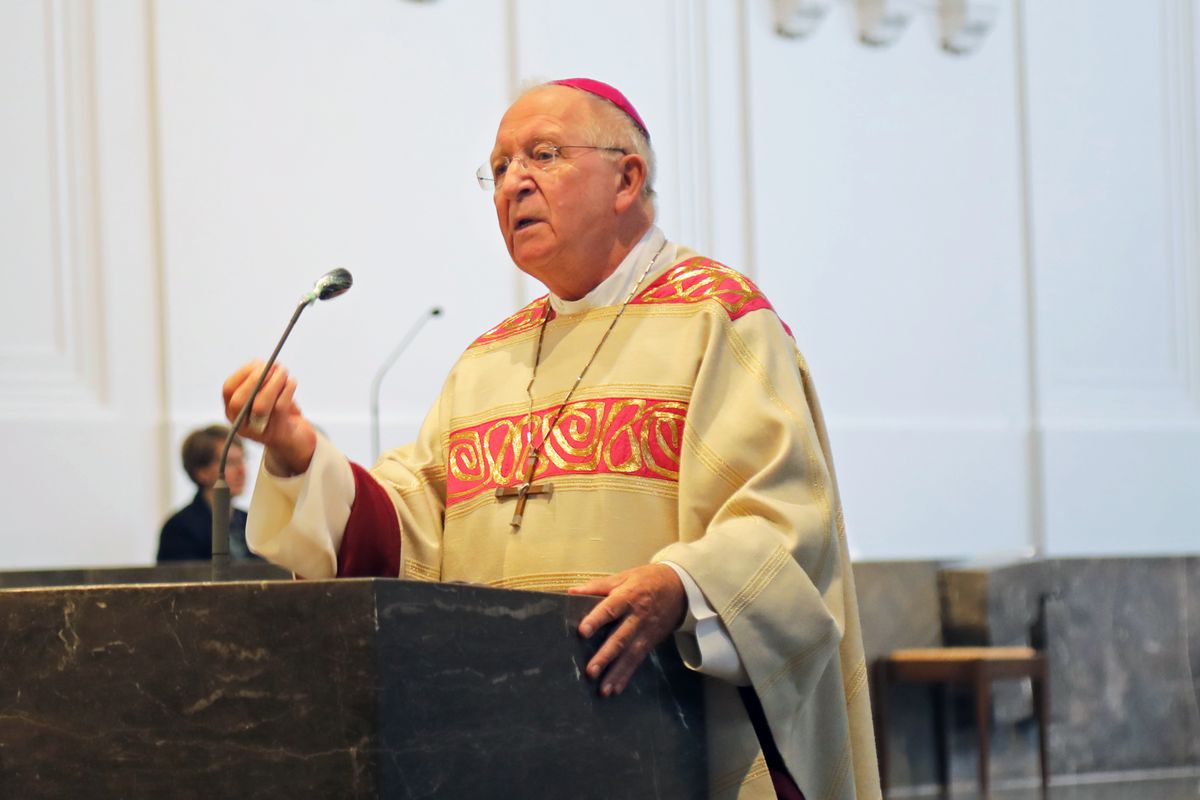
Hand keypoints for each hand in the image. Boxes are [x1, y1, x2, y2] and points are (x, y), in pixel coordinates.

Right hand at [221, 360, 316, 475]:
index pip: (228, 390)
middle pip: (239, 401)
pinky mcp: (275, 435)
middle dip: (255, 380)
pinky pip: (279, 409)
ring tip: (284, 372)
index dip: (243, 374)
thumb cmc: (278, 412)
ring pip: (260, 406)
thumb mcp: (266, 394)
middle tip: (272, 366)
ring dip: (274, 383)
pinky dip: (287, 391)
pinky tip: (292, 382)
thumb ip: (264, 379)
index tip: (259, 362)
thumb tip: (269, 364)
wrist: (293, 440)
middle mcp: (240, 424)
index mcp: (232, 411)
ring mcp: (256, 433)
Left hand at [569, 564, 685, 696]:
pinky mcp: (650, 642)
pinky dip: (627, 675)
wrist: (680, 588)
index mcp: (628, 596)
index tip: (582, 631)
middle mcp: (637, 617)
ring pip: (630, 654)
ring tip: (603, 689)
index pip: (610, 608)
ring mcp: (645, 631)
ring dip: (616, 673)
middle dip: (605, 656)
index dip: (596, 619)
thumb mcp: (623, 576)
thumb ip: (597, 586)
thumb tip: (571, 592)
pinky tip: (616, 688)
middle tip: (591, 671)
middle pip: (620, 638)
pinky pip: (638, 660)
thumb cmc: (647, 580)